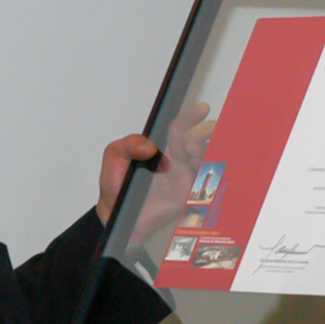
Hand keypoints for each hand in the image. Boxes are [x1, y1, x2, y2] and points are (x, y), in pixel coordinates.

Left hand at [99, 101, 212, 238]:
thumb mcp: (114, 155)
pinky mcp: (188, 195)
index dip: (192, 117)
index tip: (201, 109)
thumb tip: (151, 146)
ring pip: (208, 157)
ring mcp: (184, 176)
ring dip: (206, 151)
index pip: (181, 127)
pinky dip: (210, 172)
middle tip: (190, 143)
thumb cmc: (116, 186)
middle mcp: (177, 159)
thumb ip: (129, 143)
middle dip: (203, 134)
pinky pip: (208, 181)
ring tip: (192, 154)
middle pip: (200, 139)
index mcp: (162, 147)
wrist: (116, 214)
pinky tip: (200, 169)